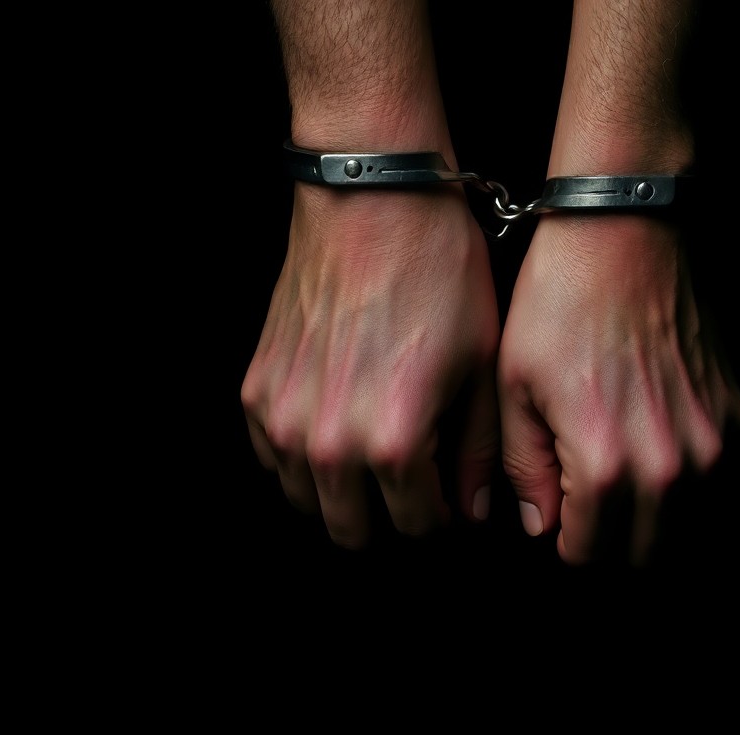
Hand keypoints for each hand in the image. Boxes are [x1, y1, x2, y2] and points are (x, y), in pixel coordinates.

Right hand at [242, 184, 499, 547]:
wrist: (372, 199)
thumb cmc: (438, 271)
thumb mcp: (483, 364)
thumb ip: (477, 452)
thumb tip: (473, 508)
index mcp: (392, 441)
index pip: (417, 526)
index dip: (442, 516)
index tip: (451, 495)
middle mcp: (328, 442)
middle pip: (352, 530)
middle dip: (388, 517)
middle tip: (413, 484)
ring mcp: (282, 418)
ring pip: (306, 502)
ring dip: (341, 494)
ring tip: (374, 455)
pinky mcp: (256, 390)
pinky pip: (271, 459)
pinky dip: (301, 460)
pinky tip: (336, 427)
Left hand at [498, 214, 739, 564]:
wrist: (625, 236)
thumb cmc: (559, 304)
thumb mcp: (515, 388)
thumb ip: (525, 470)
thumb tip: (540, 525)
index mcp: (607, 466)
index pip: (588, 554)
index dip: (566, 540)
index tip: (558, 516)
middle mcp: (670, 466)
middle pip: (645, 553)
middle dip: (611, 539)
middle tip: (587, 502)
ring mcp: (713, 443)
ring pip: (688, 524)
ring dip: (653, 515)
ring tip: (621, 471)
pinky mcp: (735, 415)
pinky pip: (716, 477)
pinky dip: (688, 476)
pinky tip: (655, 438)